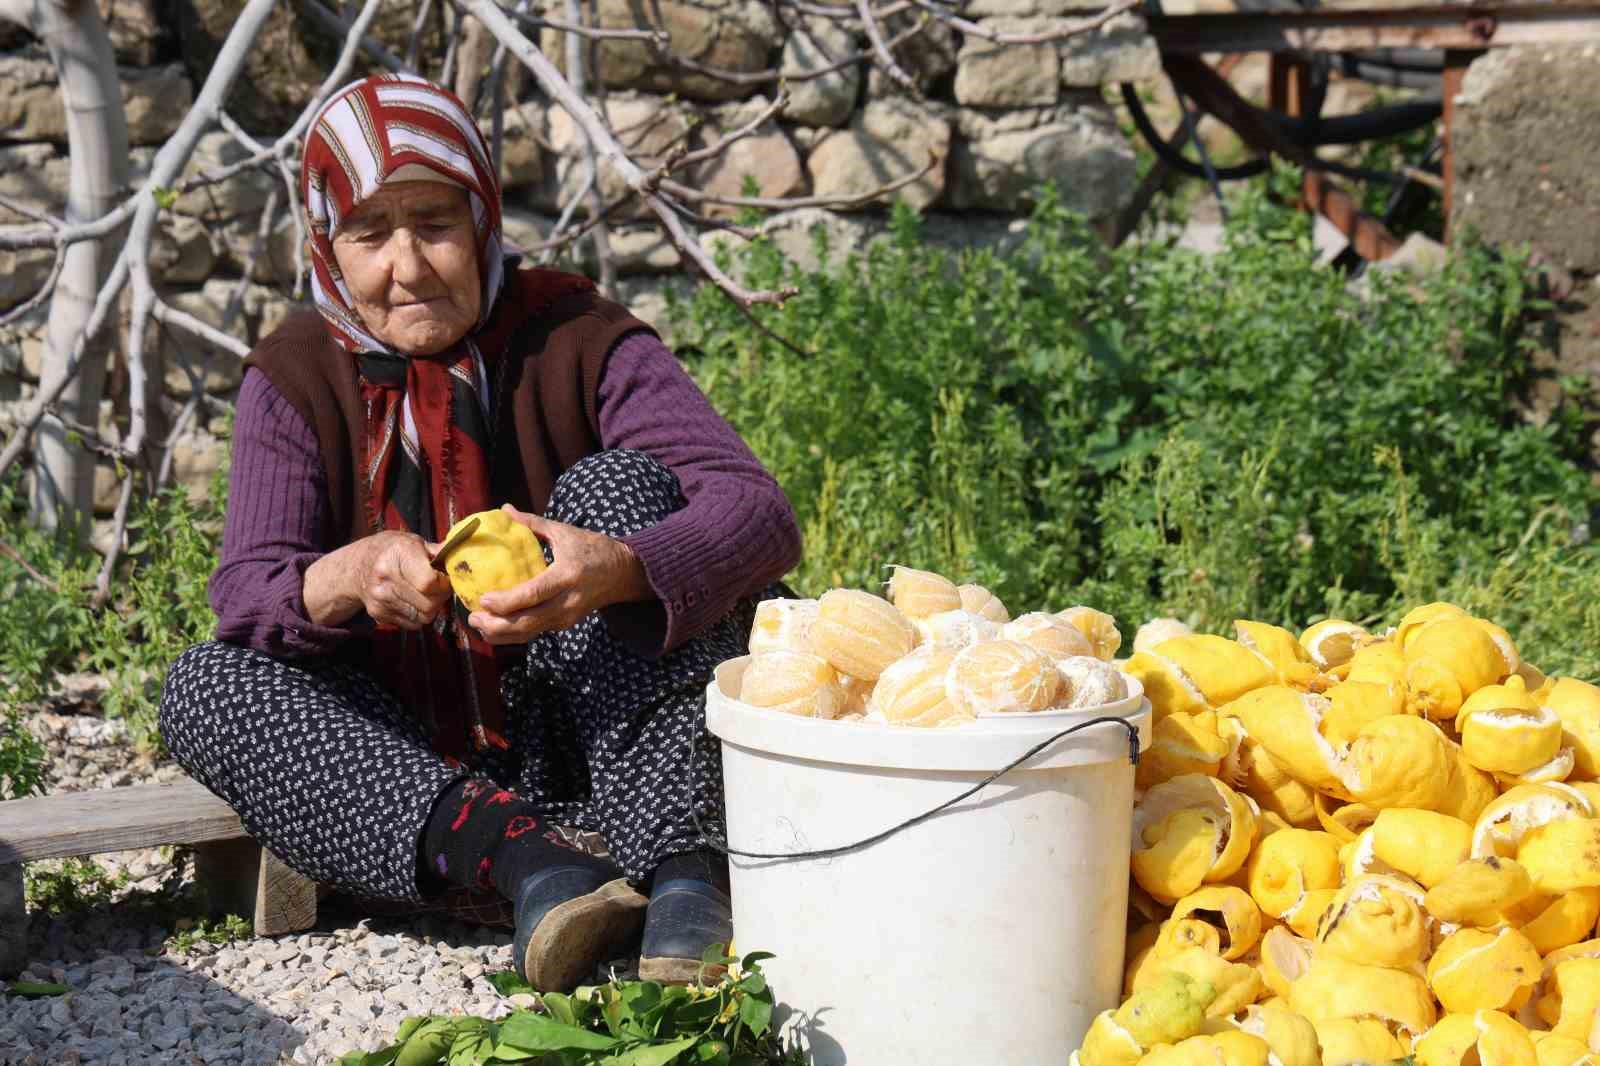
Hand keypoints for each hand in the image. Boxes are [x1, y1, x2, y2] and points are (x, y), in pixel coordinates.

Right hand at [356, 529, 452, 629]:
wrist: (356, 566)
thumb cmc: (391, 550)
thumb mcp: (414, 541)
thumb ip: (438, 551)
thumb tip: (464, 553)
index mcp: (397, 554)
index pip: (428, 582)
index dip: (443, 583)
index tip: (444, 577)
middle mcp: (386, 578)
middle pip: (429, 604)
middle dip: (440, 597)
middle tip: (439, 587)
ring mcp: (381, 599)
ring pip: (423, 617)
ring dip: (431, 608)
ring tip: (426, 593)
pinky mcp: (379, 614)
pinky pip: (412, 624)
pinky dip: (418, 616)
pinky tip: (413, 600)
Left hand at [468, 505, 651, 643]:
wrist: (624, 573)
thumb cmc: (593, 549)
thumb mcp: (565, 532)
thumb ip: (533, 523)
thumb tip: (505, 510)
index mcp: (566, 575)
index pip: (534, 594)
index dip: (507, 601)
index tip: (483, 600)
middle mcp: (567, 601)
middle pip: (528, 623)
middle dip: (496, 626)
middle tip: (473, 618)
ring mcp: (567, 617)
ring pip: (530, 633)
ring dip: (501, 635)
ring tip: (479, 625)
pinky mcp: (565, 624)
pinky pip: (536, 632)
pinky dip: (513, 632)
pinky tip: (496, 625)